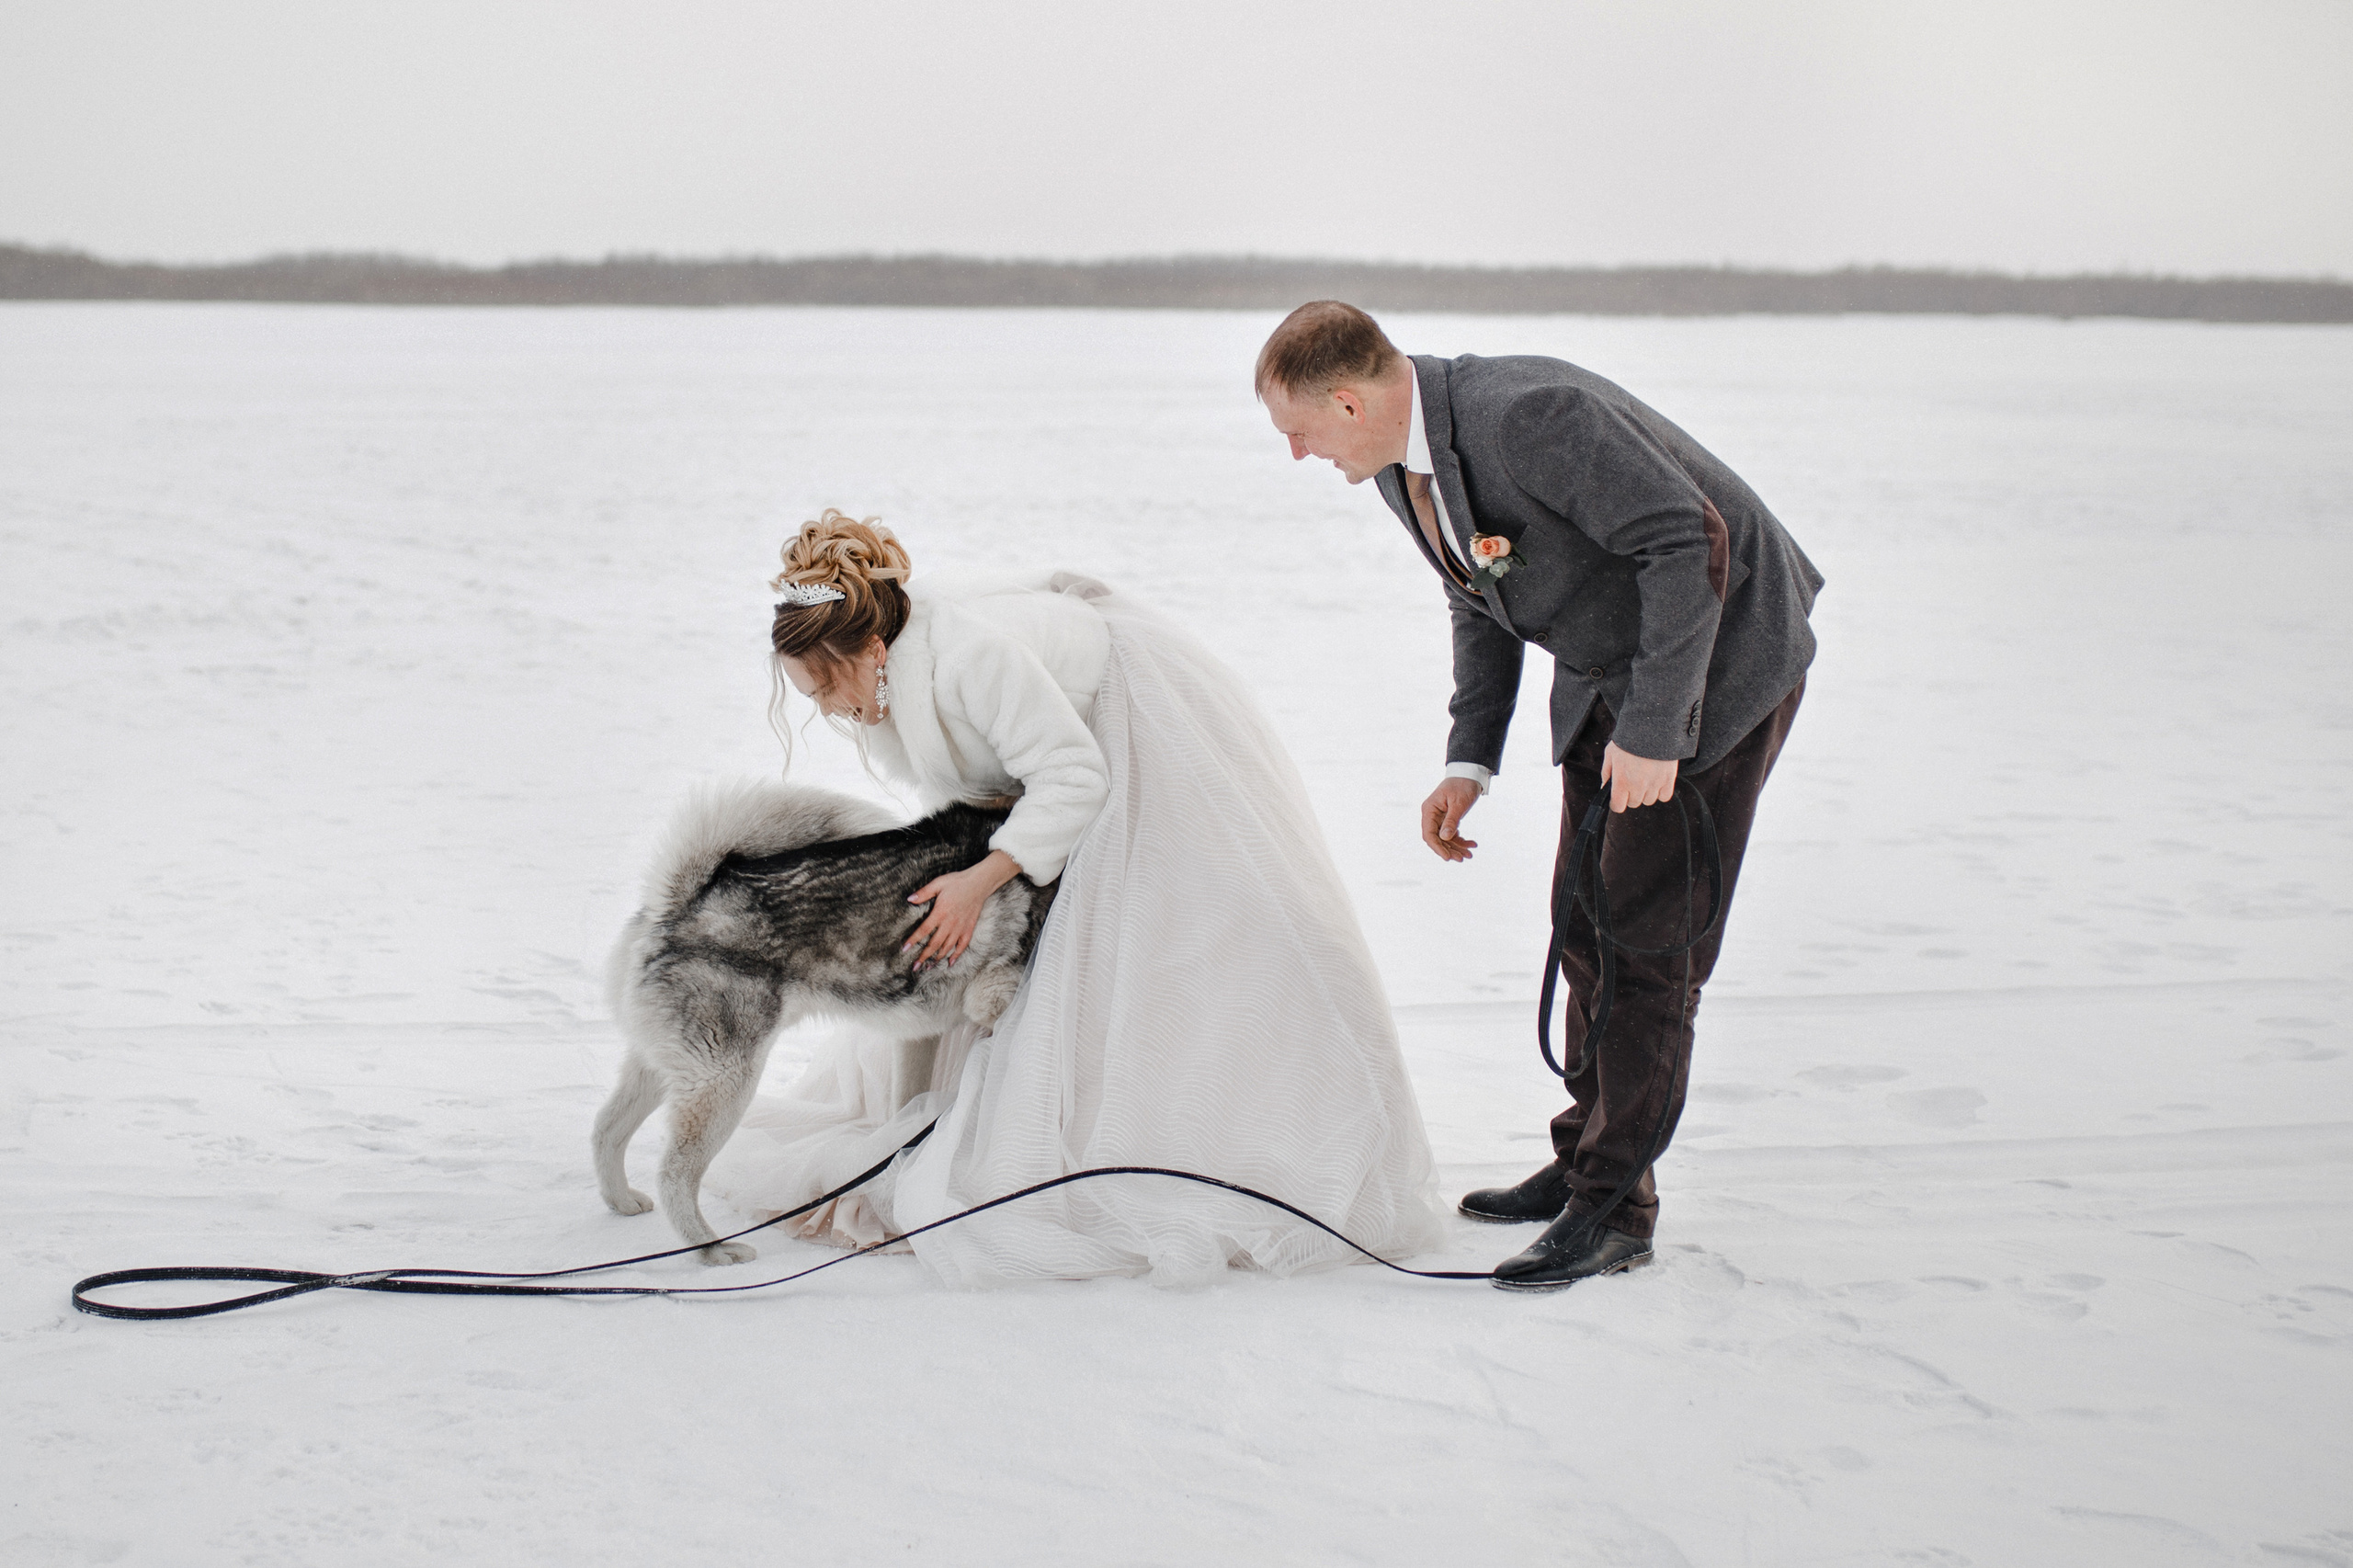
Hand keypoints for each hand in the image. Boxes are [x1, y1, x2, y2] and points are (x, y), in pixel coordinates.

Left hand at [904, 850, 1020, 968]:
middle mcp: (950, 923)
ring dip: (937, 958)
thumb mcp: (938, 883)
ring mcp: (960, 928)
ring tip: (929, 967)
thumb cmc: (957, 882)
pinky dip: (956, 955)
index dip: (914, 940)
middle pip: (934, 944)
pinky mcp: (969, 929)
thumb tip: (909, 899)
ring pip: (947, 947)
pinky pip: (962, 945)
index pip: (924, 930)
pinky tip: (950, 962)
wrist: (979, 883)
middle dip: (924, 956)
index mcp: (940, 913)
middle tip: (915, 967)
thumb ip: (923, 893)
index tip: (905, 949)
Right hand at [1420, 777, 1481, 861]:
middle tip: (1462, 858)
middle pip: (1437, 839)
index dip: (1437, 847)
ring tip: (1469, 855)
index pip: (1429, 834)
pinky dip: (1461, 840)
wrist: (1470, 775)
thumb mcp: (1458, 803)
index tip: (1447, 857)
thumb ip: (1451, 821)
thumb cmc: (1462, 785)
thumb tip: (1444, 838)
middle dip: (1449, 850)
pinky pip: (1452, 834)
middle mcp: (1432, 815)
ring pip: (1445, 839)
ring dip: (1456, 848)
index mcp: (1429, 810)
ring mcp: (1440, 818)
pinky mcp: (1449, 819)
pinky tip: (1472, 844)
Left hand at [1600, 743, 1678, 812]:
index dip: (1617, 802)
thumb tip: (1604, 789)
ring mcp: (1654, 784)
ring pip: (1649, 800)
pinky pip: (1664, 796)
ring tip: (1645, 776)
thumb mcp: (1610, 754)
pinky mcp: (1669, 779)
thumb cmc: (1628, 739)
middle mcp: (1638, 786)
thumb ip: (1606, 773)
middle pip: (1634, 803)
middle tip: (1632, 779)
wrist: (1651, 727)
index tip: (1618, 796)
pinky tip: (1657, 779)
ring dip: (1646, 792)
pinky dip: (1661, 791)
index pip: (1618, 807)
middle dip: (1631, 794)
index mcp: (1621, 781)